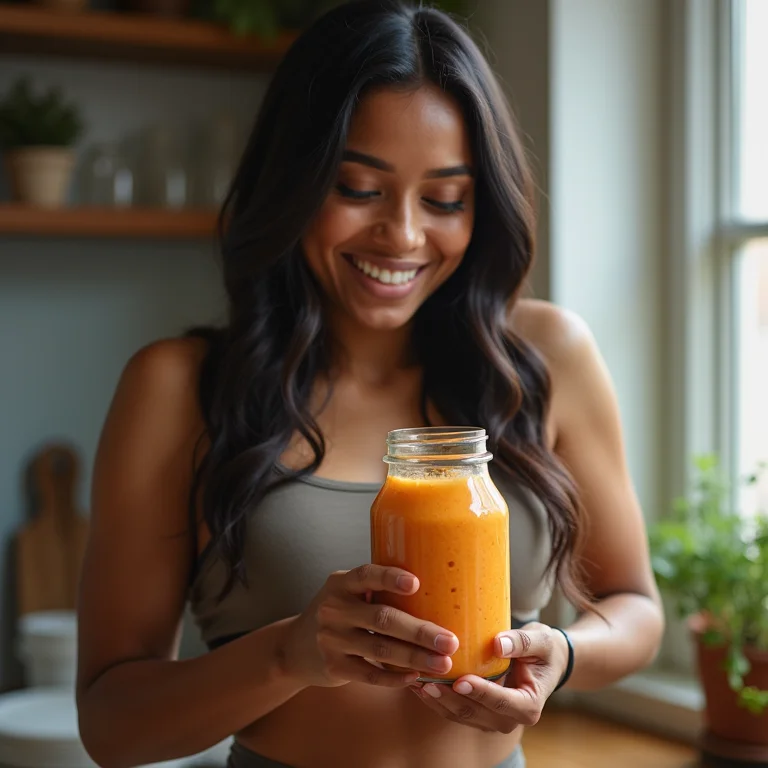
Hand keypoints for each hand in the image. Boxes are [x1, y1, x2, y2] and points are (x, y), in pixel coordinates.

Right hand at [279, 564, 459, 688]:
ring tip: (444, 663)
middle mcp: (334, 609)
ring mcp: (331, 640)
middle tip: (449, 640)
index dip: (390, 578)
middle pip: (383, 618)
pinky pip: (370, 674)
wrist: (295, 647)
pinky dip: (395, 677)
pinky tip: (416, 676)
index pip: (366, 575)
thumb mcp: (347, 593)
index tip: (416, 583)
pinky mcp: (334, 667)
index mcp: (341, 584)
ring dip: (416, 657)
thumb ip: (376, 590)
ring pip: (381, 648)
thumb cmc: (338, 614)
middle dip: (420, 631)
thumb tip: (435, 590)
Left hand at [411, 622, 568, 732]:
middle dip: (449, 698)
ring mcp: (493, 720)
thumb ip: (522, 642)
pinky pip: (455, 710)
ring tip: (415, 681)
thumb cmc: (544, 649)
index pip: (502, 702)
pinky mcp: (480, 714)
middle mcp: (510, 719)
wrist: (546, 662)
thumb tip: (498, 643)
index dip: (480, 692)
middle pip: (475, 713)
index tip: (459, 680)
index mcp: (529, 705)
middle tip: (426, 681)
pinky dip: (437, 699)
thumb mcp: (541, 640)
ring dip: (437, 701)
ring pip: (461, 715)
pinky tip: (419, 683)